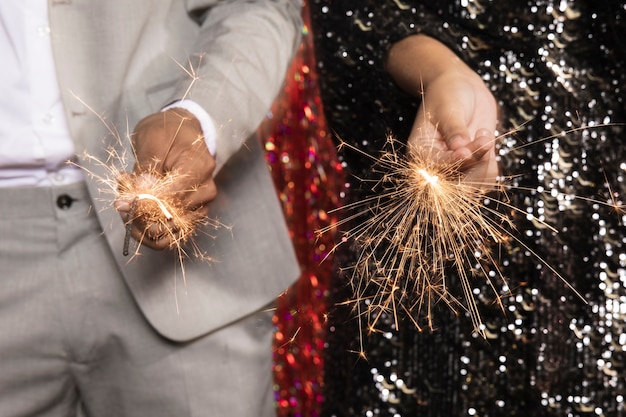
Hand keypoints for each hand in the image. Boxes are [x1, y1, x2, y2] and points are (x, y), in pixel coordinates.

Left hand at [114, 108, 216, 249]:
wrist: (180, 131)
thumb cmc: (167, 130)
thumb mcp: (152, 140)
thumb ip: (147, 167)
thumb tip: (142, 192)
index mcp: (199, 167)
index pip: (173, 197)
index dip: (145, 204)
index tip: (120, 202)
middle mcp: (206, 189)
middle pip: (171, 219)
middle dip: (139, 214)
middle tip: (120, 199)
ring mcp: (201, 204)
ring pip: (168, 232)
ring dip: (141, 223)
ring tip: (126, 202)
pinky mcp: (193, 214)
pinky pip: (169, 233)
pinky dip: (147, 226)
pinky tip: (136, 209)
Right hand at [408, 67, 498, 189]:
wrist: (460, 88)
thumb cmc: (447, 93)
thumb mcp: (448, 107)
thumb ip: (454, 129)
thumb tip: (459, 147)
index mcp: (420, 152)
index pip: (435, 167)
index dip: (452, 163)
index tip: (465, 150)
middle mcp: (436, 166)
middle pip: (455, 184)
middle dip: (474, 164)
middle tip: (483, 136)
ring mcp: (455, 169)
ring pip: (474, 186)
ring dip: (486, 164)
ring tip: (484, 134)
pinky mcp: (473, 167)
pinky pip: (486, 180)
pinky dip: (492, 165)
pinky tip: (486, 139)